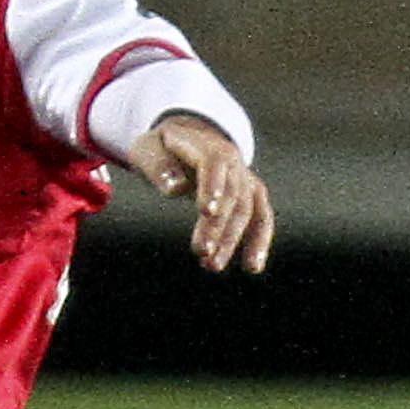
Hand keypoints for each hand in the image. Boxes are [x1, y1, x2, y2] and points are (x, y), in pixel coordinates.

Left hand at [121, 114, 273, 273]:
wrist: (184, 140)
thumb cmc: (159, 149)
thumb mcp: (147, 150)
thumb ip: (158, 167)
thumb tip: (175, 188)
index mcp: (205, 144)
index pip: (214, 162)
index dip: (212, 185)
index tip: (206, 211)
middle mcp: (232, 159)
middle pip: (231, 192)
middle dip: (217, 225)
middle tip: (200, 251)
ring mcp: (244, 176)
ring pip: (248, 209)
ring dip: (232, 239)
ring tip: (212, 265)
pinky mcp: (251, 194)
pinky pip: (262, 217)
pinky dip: (260, 241)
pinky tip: (252, 268)